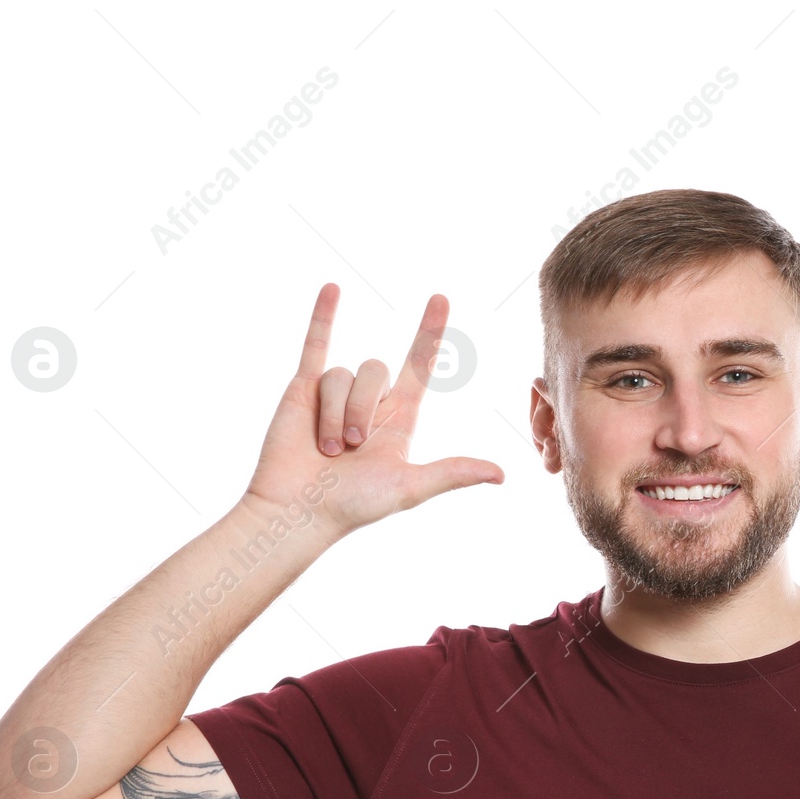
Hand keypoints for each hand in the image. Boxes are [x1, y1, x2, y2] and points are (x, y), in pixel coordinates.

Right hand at [242, 283, 502, 540]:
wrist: (297, 510)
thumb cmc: (353, 505)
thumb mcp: (409, 487)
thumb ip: (452, 473)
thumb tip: (502, 475)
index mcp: (399, 419)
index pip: (420, 365)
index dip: (430, 333)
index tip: (441, 299)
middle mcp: (370, 402)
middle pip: (376, 370)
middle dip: (361, 409)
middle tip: (350, 448)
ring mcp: (336, 393)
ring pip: (343, 373)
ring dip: (334, 410)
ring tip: (325, 447)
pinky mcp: (303, 389)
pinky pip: (317, 344)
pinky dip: (324, 316)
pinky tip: (333, 288)